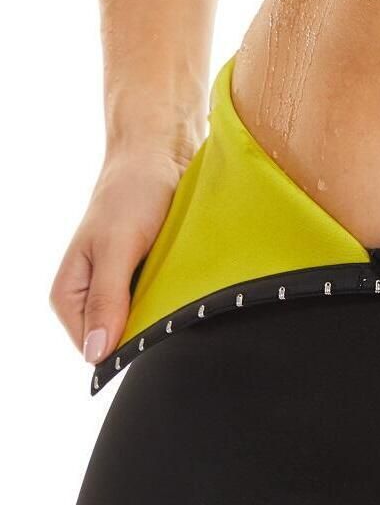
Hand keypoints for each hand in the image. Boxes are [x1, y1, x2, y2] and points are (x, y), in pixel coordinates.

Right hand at [48, 142, 192, 368]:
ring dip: (164, 310)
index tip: (156, 330)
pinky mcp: (146, 276)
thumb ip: (106, 297)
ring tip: (177, 285)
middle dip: (146, 329)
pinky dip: (175, 294)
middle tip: (171, 304)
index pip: (94, 350)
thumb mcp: (117, 245)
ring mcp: (120, 288)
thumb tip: (96, 353)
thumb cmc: (132, 191)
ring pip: (144, 322)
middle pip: (120, 339)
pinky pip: (161, 302)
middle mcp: (91, 296)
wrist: (161, 151)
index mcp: (70, 295)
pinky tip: (185, 279)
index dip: (125, 346)